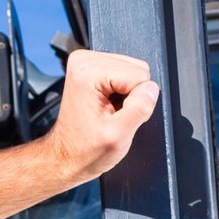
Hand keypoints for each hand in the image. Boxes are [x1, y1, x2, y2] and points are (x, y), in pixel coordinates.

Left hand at [38, 48, 160, 184]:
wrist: (66, 158)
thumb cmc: (84, 150)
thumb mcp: (118, 135)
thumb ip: (140, 108)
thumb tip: (152, 89)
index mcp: (87, 71)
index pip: (140, 75)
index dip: (135, 102)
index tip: (116, 117)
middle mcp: (84, 61)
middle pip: (138, 69)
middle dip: (132, 96)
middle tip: (112, 116)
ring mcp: (86, 63)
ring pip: (134, 72)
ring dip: (127, 95)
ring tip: (109, 112)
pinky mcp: (91, 69)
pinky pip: (125, 75)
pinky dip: (121, 93)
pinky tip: (107, 106)